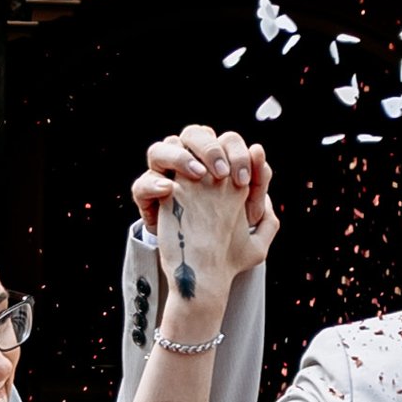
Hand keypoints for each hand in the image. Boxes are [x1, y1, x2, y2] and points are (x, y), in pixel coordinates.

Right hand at [132, 125, 275, 247]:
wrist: (205, 266)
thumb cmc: (229, 234)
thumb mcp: (251, 214)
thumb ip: (259, 183)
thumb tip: (258, 150)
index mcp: (216, 161)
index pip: (225, 140)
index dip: (236, 153)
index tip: (243, 180)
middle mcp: (189, 162)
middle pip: (193, 134)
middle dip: (209, 148)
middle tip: (222, 174)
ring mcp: (165, 177)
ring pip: (159, 150)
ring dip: (178, 157)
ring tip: (196, 175)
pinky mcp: (149, 199)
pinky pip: (142, 185)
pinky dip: (153, 184)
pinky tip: (168, 189)